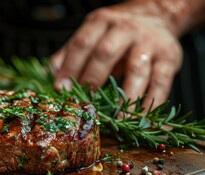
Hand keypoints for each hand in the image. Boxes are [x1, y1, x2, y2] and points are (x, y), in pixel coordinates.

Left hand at [51, 2, 181, 107]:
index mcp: (101, 22)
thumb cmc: (115, 33)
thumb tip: (43, 75)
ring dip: (125, 97)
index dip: (70, 67)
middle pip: (106, 53)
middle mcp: (126, 29)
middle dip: (93, 79)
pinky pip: (161, 83)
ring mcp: (149, 44)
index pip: (82, 44)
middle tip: (84, 104)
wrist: (156, 16)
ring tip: (115, 119)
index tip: (60, 89)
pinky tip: (141, 119)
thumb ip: (68, 54)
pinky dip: (151, 104)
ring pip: (136, 70)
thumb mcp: (91, 34)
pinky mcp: (169, 59)